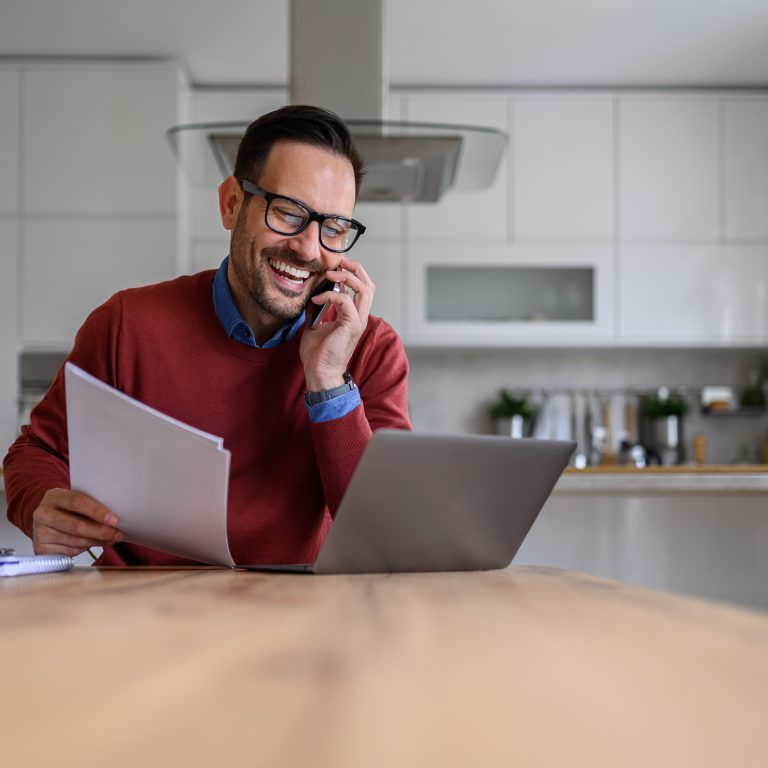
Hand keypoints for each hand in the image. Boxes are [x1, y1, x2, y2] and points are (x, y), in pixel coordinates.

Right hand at [32, 488, 123, 555]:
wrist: (45, 518)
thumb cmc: (66, 508)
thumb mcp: (75, 500)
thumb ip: (90, 505)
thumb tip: (114, 519)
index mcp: (54, 496)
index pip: (77, 502)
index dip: (96, 511)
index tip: (113, 519)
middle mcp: (43, 514)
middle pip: (77, 526)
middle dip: (101, 532)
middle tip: (117, 534)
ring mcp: (40, 532)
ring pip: (75, 541)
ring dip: (96, 542)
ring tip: (110, 539)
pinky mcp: (40, 547)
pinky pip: (70, 551)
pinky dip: (85, 548)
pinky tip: (92, 543)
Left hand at [300, 256, 374, 390]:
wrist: (319, 372)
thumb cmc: (318, 354)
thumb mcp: (316, 325)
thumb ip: (318, 310)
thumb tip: (312, 297)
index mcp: (354, 317)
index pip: (362, 289)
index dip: (353, 274)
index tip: (336, 266)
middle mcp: (360, 317)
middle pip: (368, 285)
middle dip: (355, 269)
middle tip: (339, 261)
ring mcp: (358, 321)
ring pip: (364, 289)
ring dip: (347, 276)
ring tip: (331, 273)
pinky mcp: (352, 325)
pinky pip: (345, 300)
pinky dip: (329, 295)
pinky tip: (316, 299)